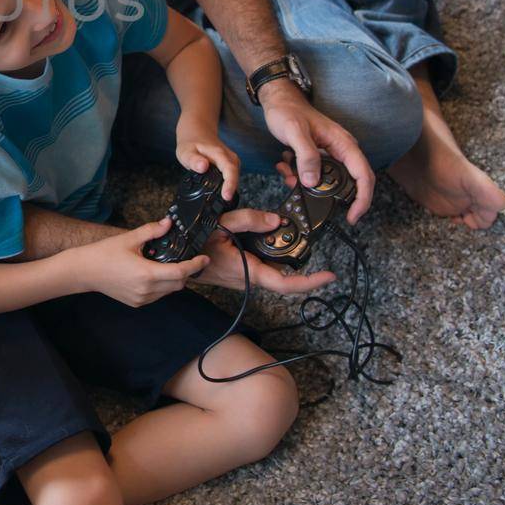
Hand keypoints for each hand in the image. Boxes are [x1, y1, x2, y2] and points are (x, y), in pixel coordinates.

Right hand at [73, 218, 208, 307]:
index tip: (204, 259)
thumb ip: (152, 231)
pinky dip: (162, 286)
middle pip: (178, 284)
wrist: (85, 271)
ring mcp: (142, 298)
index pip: (180, 272)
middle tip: (186, 259)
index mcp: (147, 273)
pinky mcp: (137, 302)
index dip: (195, 265)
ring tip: (167, 265)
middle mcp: (147, 290)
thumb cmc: (104, 254)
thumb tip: (168, 223)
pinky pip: (158, 296)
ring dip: (173, 280)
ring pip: (169, 291)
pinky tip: (154, 273)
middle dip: (185, 272)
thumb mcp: (129, 238)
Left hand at [175, 119, 239, 200]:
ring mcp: (231, 161)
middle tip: (221, 206)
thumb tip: (203, 167)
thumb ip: (193, 160)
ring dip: (230, 190)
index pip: (230, 170)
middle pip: (235, 177)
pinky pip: (232, 177)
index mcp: (220, 154)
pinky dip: (227, 186)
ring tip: (220, 203)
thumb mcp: (185, 151)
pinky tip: (220, 194)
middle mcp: (229, 157)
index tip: (227, 196)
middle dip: (231, 191)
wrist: (197, 131)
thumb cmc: (191, 141)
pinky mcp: (230, 165)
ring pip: (235, 178)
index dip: (230, 184)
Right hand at [190, 208, 336, 292]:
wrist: (175, 257)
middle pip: (285, 279)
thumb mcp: (221, 224)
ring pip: (274, 272)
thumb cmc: (193, 243)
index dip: (310, 282)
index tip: (330, 276)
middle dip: (303, 268)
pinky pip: (263, 267)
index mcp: (248, 270)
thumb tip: (277, 221)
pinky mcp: (241, 272)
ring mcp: (245, 277)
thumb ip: (249, 220)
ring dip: (286, 259)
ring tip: (292, 240)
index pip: (286, 284)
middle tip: (317, 254)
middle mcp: (250, 278)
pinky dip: (272, 256)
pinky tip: (272, 240)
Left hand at [257, 80, 375, 222]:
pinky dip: (299, 176)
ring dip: (308, 184)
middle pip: (349, 183)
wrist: (277, 101)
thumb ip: (306, 156)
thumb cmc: (288, 111)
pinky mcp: (318, 157)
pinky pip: (314, 175)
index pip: (363, 176)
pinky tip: (285, 167)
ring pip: (327, 181)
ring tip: (289, 175)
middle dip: (329, 195)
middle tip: (312, 200)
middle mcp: (341, 150)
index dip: (362, 199)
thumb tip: (313, 182)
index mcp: (344, 144)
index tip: (353, 216)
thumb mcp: (295, 132)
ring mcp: (330, 154)